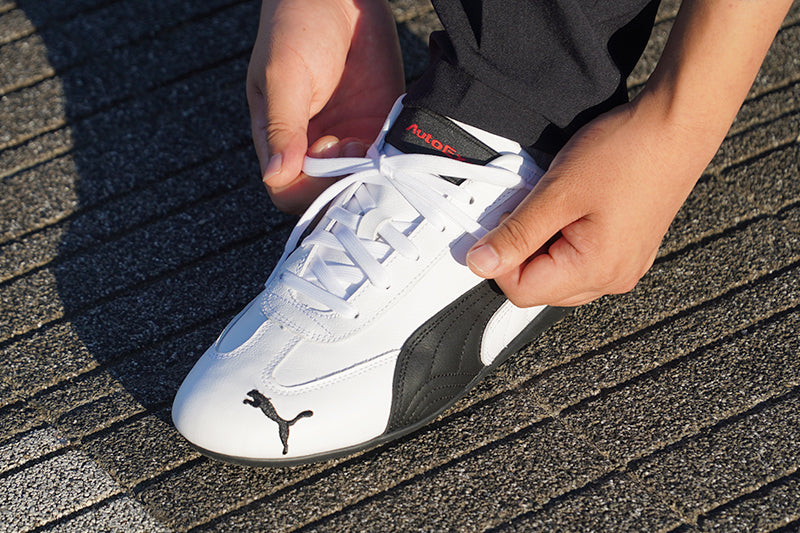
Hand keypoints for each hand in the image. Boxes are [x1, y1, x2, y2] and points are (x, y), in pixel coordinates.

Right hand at [247, 0, 403, 213]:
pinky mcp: (377, 124)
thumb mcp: (284, 74)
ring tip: (370, 139)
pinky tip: (387, 135)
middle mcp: (311, 144)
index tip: (325, 152)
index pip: (288, 190)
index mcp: (278, 137)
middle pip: (326, 193)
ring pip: (359, 181)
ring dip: (368, 172)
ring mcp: (346, 136)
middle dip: (342, 182)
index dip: (309, 187)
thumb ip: (281, 126)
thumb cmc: (298, 23)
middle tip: (353, 146)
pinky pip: (385, 158)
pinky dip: (390, 157)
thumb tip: (276, 176)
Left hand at [465, 0, 792, 307]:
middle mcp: (613, 279)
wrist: (677, 124)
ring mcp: (624, 266)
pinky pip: (581, 259)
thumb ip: (515, 234)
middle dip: (522, 251)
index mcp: (595, 272)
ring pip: (559, 274)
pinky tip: (572, 206)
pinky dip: (564, 238)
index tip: (498, 224)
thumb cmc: (626, 152)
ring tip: (555, 203)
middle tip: (530, 206)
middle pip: (540, 287)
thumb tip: (480, 263)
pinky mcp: (628, 250)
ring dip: (543, 243)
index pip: (520, 291)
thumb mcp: (556, 192)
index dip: (499, 259)